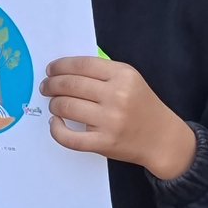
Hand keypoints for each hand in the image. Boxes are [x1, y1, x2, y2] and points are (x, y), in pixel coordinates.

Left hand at [40, 57, 196, 179]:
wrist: (161, 137)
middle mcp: (117, 96)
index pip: (82, 65)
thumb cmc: (142, 106)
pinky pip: (69, 137)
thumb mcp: (131, 80)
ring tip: (54, 104)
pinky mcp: (103, 143)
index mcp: (124, 75)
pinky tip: (56, 123)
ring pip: (66, 107)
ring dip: (54, 104)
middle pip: (70, 85)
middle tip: (46, 87)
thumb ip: (103, 72)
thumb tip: (65, 70)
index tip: (51, 69)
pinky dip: (56, 129)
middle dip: (52, 85)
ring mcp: (110, 121)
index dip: (61, 66)